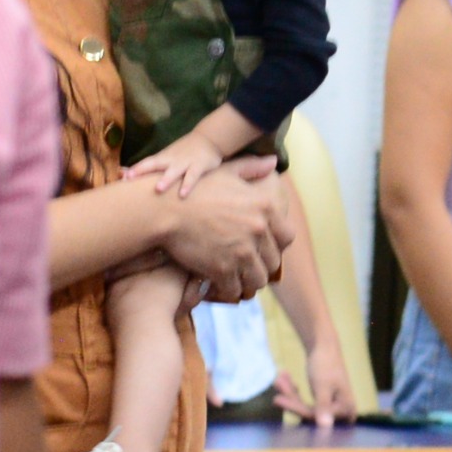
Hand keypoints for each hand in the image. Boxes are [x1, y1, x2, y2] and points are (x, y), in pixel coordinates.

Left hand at [115, 132, 225, 199]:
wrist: (209, 138)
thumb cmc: (183, 152)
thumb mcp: (166, 157)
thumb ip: (149, 166)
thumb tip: (122, 173)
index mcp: (162, 158)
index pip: (145, 163)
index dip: (134, 170)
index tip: (121, 178)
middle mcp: (171, 160)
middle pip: (154, 164)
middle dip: (141, 170)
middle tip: (129, 179)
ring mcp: (185, 162)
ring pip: (174, 171)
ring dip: (166, 179)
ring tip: (158, 189)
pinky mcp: (199, 166)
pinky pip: (192, 176)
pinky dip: (187, 185)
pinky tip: (182, 195)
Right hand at [161, 160, 291, 304]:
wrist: (164, 208)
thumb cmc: (194, 188)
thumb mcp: (226, 172)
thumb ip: (251, 168)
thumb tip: (273, 161)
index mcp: (265, 207)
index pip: (287, 237)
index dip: (277, 246)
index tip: (264, 249)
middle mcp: (258, 230)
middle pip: (273, 261)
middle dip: (262, 266)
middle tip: (248, 267)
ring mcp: (242, 251)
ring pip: (258, 279)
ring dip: (248, 282)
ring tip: (237, 279)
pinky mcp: (222, 269)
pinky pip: (235, 289)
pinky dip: (228, 290)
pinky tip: (220, 285)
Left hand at [277, 336, 356, 424]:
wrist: (325, 344)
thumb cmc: (326, 362)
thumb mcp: (322, 385)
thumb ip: (323, 406)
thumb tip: (325, 426)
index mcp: (346, 409)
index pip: (316, 415)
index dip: (296, 408)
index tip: (276, 399)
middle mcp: (342, 412)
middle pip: (310, 413)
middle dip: (292, 398)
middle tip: (277, 382)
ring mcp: (331, 408)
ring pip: (305, 408)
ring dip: (291, 393)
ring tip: (280, 377)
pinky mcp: (322, 404)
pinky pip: (305, 403)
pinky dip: (294, 392)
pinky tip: (285, 378)